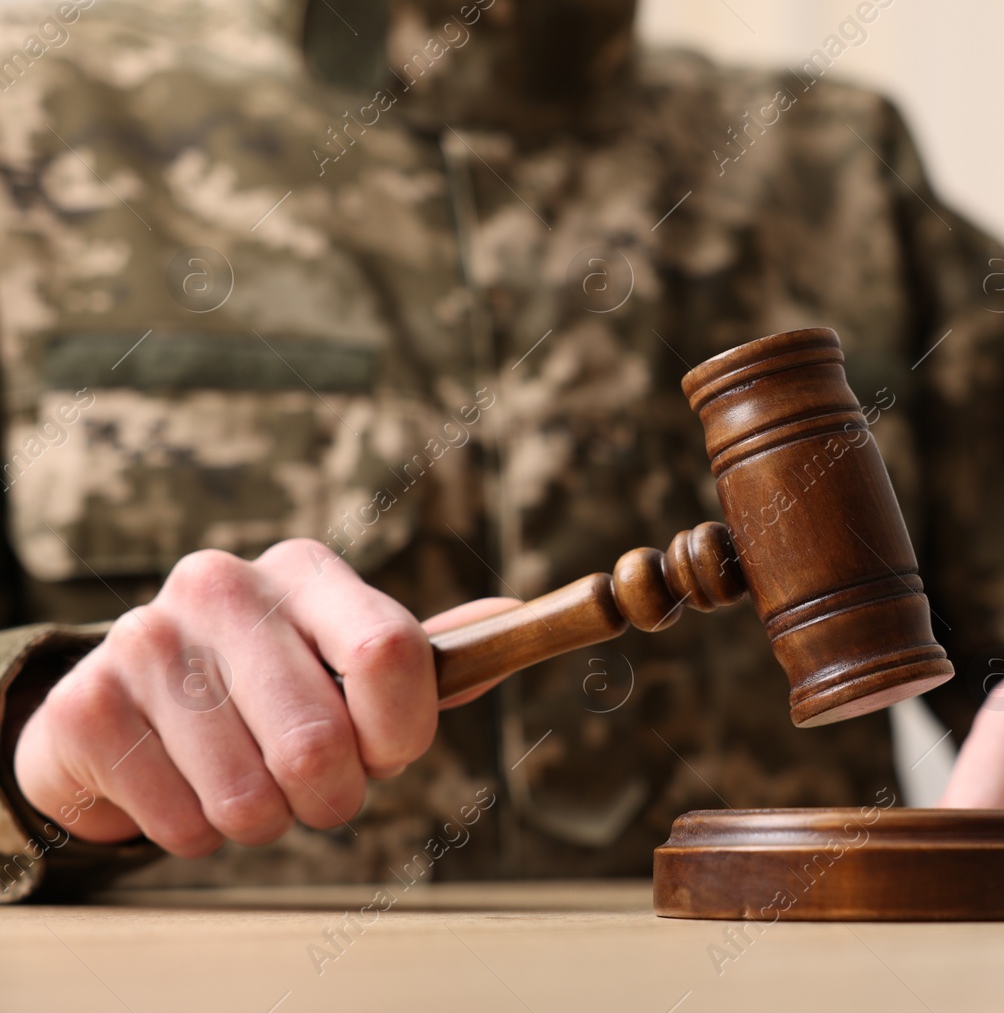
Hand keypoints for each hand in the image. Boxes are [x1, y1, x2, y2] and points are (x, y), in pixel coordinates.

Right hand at [14, 540, 517, 855]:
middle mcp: (222, 585)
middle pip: (321, 743)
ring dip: (264, 820)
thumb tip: (515, 616)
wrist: (126, 707)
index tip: (388, 752)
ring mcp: (146, 638)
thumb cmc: (267, 689)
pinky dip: (199, 833)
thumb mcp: (345, 660)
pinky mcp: (87, 706)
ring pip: (250, 798)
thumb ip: (428, 655)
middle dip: (334, 796)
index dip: (402, 731)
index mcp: (306, 570)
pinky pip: (184, 823)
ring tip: (246, 782)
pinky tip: (185, 785)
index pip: (391, 654)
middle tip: (315, 786)